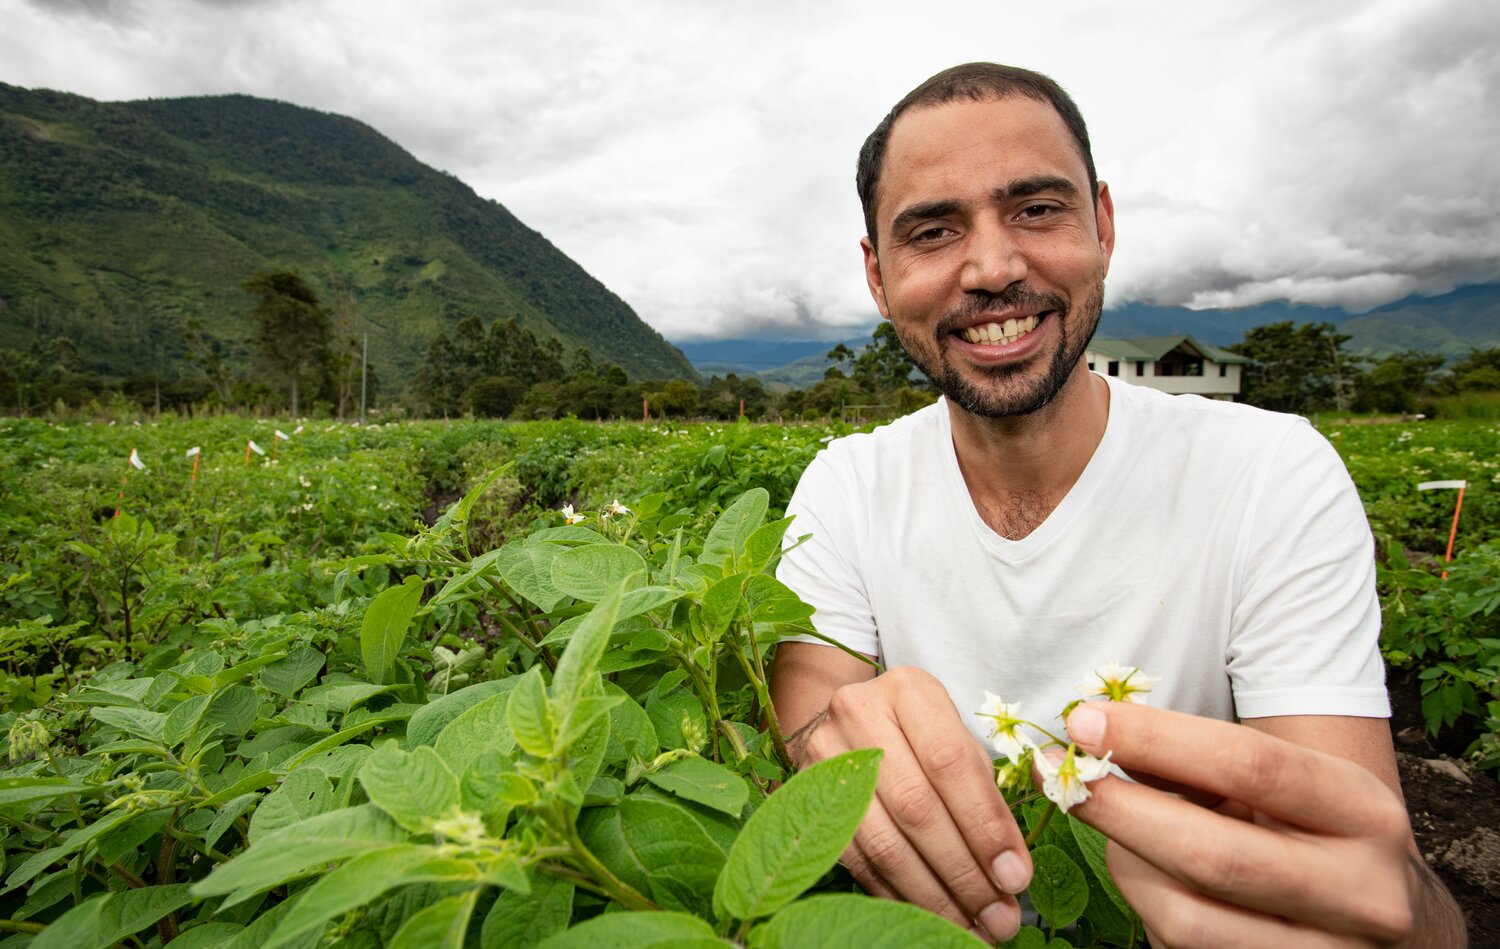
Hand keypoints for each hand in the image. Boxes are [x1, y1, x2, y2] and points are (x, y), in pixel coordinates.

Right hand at [793, 666, 1032, 940]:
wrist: (850, 719)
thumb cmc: (921, 733)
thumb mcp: (957, 740)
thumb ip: (985, 794)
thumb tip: (1011, 871)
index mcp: (910, 691)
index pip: (952, 763)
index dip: (986, 825)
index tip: (1014, 877)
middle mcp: (859, 714)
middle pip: (916, 807)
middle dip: (964, 872)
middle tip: (999, 918)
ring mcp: (825, 755)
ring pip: (884, 841)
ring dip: (934, 896)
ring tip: (973, 927)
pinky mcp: (805, 795)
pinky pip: (857, 859)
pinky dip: (898, 896)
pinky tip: (930, 917)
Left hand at [1058, 701, 1419, 946]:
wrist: (1388, 919)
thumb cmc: (1314, 831)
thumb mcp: (1282, 783)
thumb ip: (1196, 759)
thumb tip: (1094, 730)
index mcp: (1364, 814)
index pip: (1250, 765)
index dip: (1156, 739)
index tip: (1083, 719)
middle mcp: (1362, 893)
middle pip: (1209, 855)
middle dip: (1117, 810)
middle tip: (1058, 776)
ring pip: (1186, 919)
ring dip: (1126, 867)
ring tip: (1114, 831)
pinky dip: (1146, 907)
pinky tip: (1145, 875)